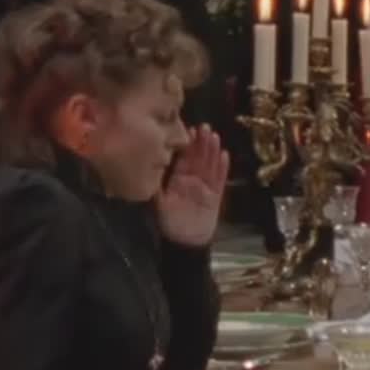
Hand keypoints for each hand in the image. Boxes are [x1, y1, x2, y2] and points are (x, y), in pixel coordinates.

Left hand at [157, 125, 228, 246]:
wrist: (185, 242)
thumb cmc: (170, 223)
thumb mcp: (159, 203)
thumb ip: (155, 187)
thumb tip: (144, 169)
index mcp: (178, 180)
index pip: (183, 159)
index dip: (186, 146)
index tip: (188, 130)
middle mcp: (192, 180)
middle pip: (198, 158)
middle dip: (201, 143)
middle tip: (204, 127)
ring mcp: (205, 187)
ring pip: (210, 165)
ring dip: (213, 151)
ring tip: (215, 136)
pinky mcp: (216, 196)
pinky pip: (220, 180)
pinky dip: (223, 168)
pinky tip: (225, 156)